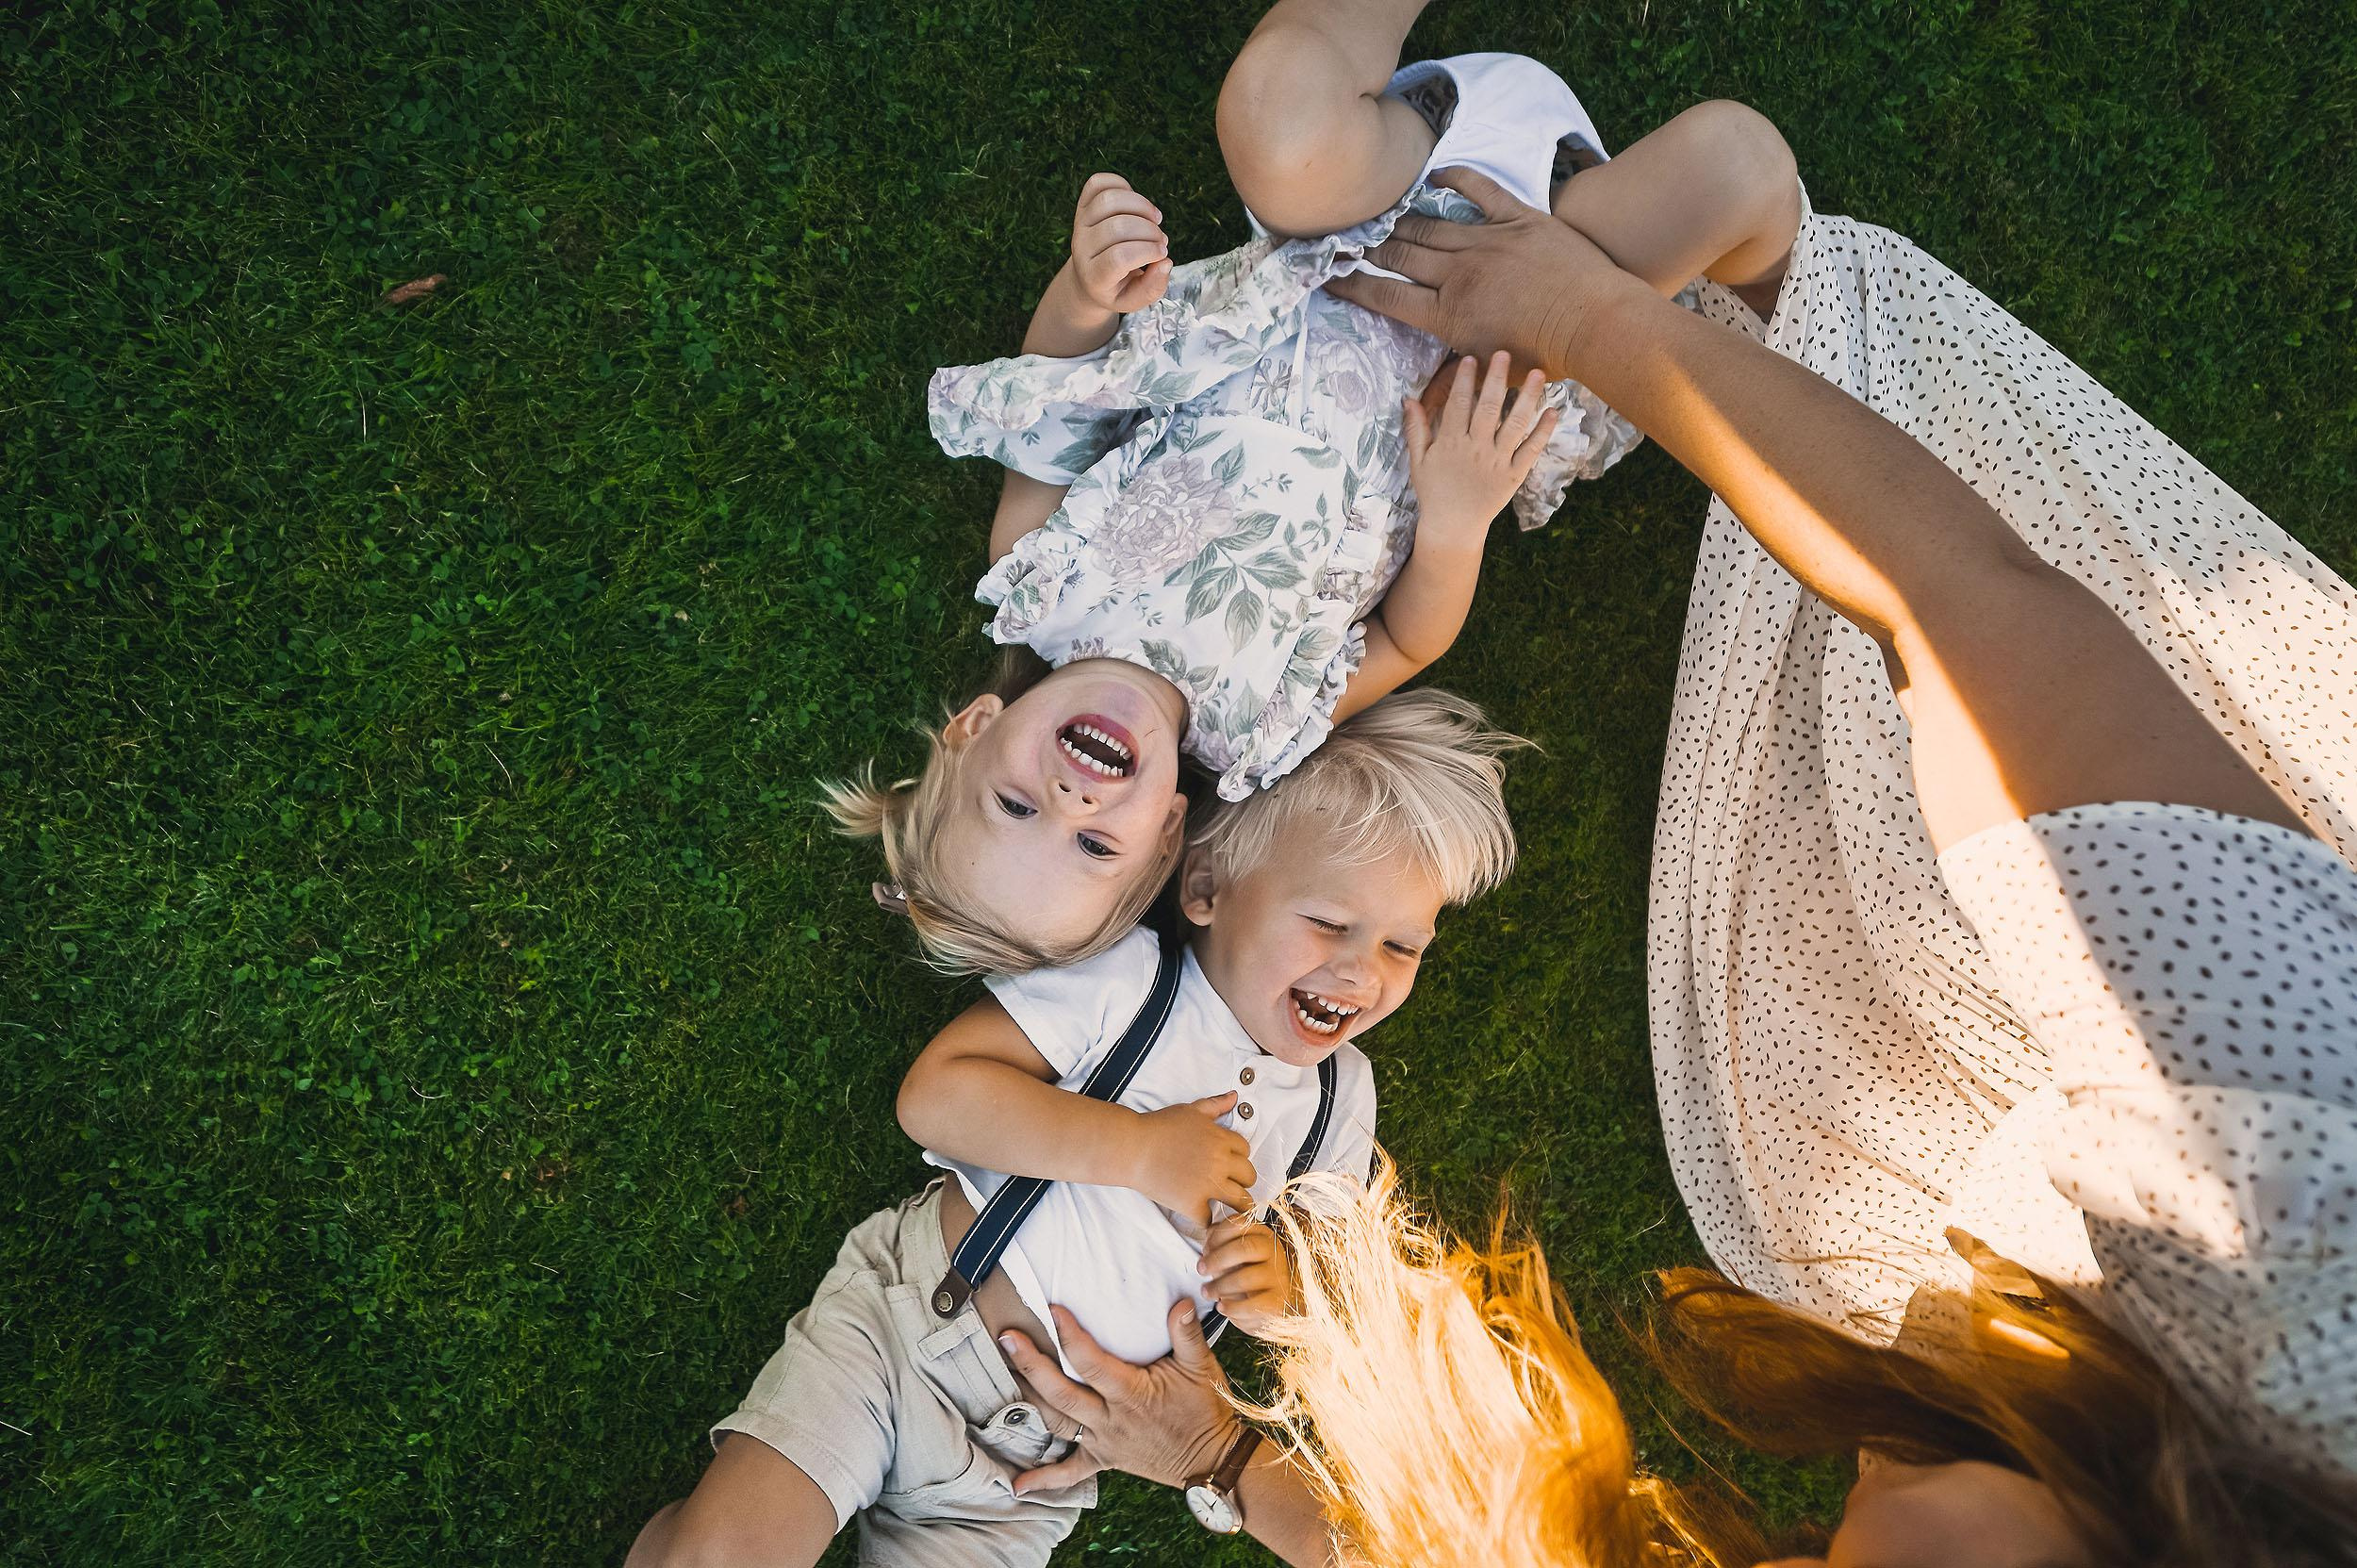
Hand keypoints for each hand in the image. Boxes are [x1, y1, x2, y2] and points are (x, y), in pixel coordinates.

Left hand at [998, 1298, 1240, 1494]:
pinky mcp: (1103, 1460)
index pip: (1091, 1362)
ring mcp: (1103, 1442)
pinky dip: (1044, 1480)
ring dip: (1028, 1401)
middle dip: (1030, 1364)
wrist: (1212, 1460)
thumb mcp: (1202, 1367)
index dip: (1070, 1335)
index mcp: (1131, 1393)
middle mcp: (1110, 1419)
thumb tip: (1184, 1301)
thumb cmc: (1204, 1408)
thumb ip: (1188, 1334)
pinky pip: (1070, 1473)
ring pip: (1057, 1423)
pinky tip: (1018, 1485)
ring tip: (1005, 1374)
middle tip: (1007, 1338)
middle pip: (1061, 1392)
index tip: (1053, 1309)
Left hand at [1071, 172, 1171, 313]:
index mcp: (1093, 276)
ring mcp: (1080, 224)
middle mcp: (1081, 248)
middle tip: (1161, 241)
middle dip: (1149, 231)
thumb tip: (1166, 262)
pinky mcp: (1082, 205)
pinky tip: (1136, 205)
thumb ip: (1152, 287)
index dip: (1147, 251)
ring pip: (1109, 200)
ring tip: (1155, 220)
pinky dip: (1123, 186)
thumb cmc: (1117, 289)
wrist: (1088, 279)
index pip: (1119, 257)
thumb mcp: (1135, 300)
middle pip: (1117, 227)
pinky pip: (1099, 183)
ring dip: (1141, 205)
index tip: (1163, 253)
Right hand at [1129, 1093, 1256, 1226]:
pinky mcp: (1191, 1204)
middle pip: (1249, 1176)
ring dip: (1237, 1205)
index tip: (1230, 1163)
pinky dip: (1206, 1219)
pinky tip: (1200, 1214)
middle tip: (1232, 1184)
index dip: (1239, 1156)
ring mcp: (1207, 1186)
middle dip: (1242, 1180)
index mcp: (1221, 1139)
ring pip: (1240, 1202)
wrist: (1132, 1147)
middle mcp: (1219, 1163)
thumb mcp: (1190, 1110)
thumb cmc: (1159, 1126)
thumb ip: (1215, 1105)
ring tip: (1230, 1207)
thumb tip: (1234, 1097)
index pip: (1246, 1151)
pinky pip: (1210, 1219)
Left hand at [1198, 1213, 1290, 1335]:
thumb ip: (1221, 1242)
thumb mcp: (1233, 1256)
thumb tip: (1209, 1235)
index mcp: (1262, 1235)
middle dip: (1217, 1259)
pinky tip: (1222, 1307)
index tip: (1205, 1249)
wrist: (1268, 1306)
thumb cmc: (1246, 1277)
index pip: (1240, 1224)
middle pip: (1245, 1248)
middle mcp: (1274, 1252)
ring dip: (1219, 1286)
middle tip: (1201, 1270)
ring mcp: (1279, 1277)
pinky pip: (1252, 1304)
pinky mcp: (1279, 1302)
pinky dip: (1232, 1307)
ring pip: (1246, 1278)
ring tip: (1207, 1292)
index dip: (1218, 1235)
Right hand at [1326, 166, 1645, 379]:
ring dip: (1401, 218)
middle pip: (1401, 255)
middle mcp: (1460, 275)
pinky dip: (1454, 178)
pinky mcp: (1518, 220)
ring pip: (1431, 224)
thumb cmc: (1548, 358)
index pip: (1388, 297)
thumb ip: (1456, 375)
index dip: (1354, 286)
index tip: (1330, 277)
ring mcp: (1488, 242)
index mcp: (1450, 316)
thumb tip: (1423, 395)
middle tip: (1346, 239)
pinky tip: (1434, 175)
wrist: (1598, 324)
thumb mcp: (1493, 375)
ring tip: (1380, 214)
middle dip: (1368, 247)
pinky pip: (1479, 190)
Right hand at [1404, 350, 1558, 543]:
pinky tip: (1553, 411)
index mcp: (1451, 443)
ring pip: (1515, 424)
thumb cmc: (1434, 491)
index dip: (1464, 380)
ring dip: (1528, 397)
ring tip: (1538, 373)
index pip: (1458, 404)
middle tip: (1504, 353)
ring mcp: (1498, 462)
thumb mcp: (1418, 461)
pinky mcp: (1514, 475)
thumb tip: (1408, 398)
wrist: (1453, 526)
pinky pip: (1531, 450)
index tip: (1471, 358)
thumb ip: (1415, 429)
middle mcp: (1476, 449)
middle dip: (1497, 378)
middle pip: (1489, 407)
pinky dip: (1543, 431)